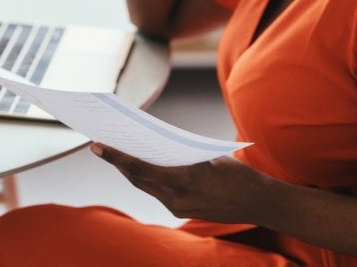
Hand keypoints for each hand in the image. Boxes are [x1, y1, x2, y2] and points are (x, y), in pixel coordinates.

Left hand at [91, 143, 267, 224]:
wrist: (259, 202)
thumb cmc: (236, 173)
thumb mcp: (205, 155)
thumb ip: (177, 154)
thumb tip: (151, 146)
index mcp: (183, 179)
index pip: (140, 168)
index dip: (116, 156)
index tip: (98, 144)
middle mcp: (176, 198)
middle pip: (137, 179)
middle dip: (117, 162)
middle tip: (99, 146)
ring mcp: (178, 208)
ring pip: (145, 187)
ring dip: (129, 171)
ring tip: (114, 154)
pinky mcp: (181, 211)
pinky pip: (156, 193)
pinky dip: (146, 178)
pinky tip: (139, 166)